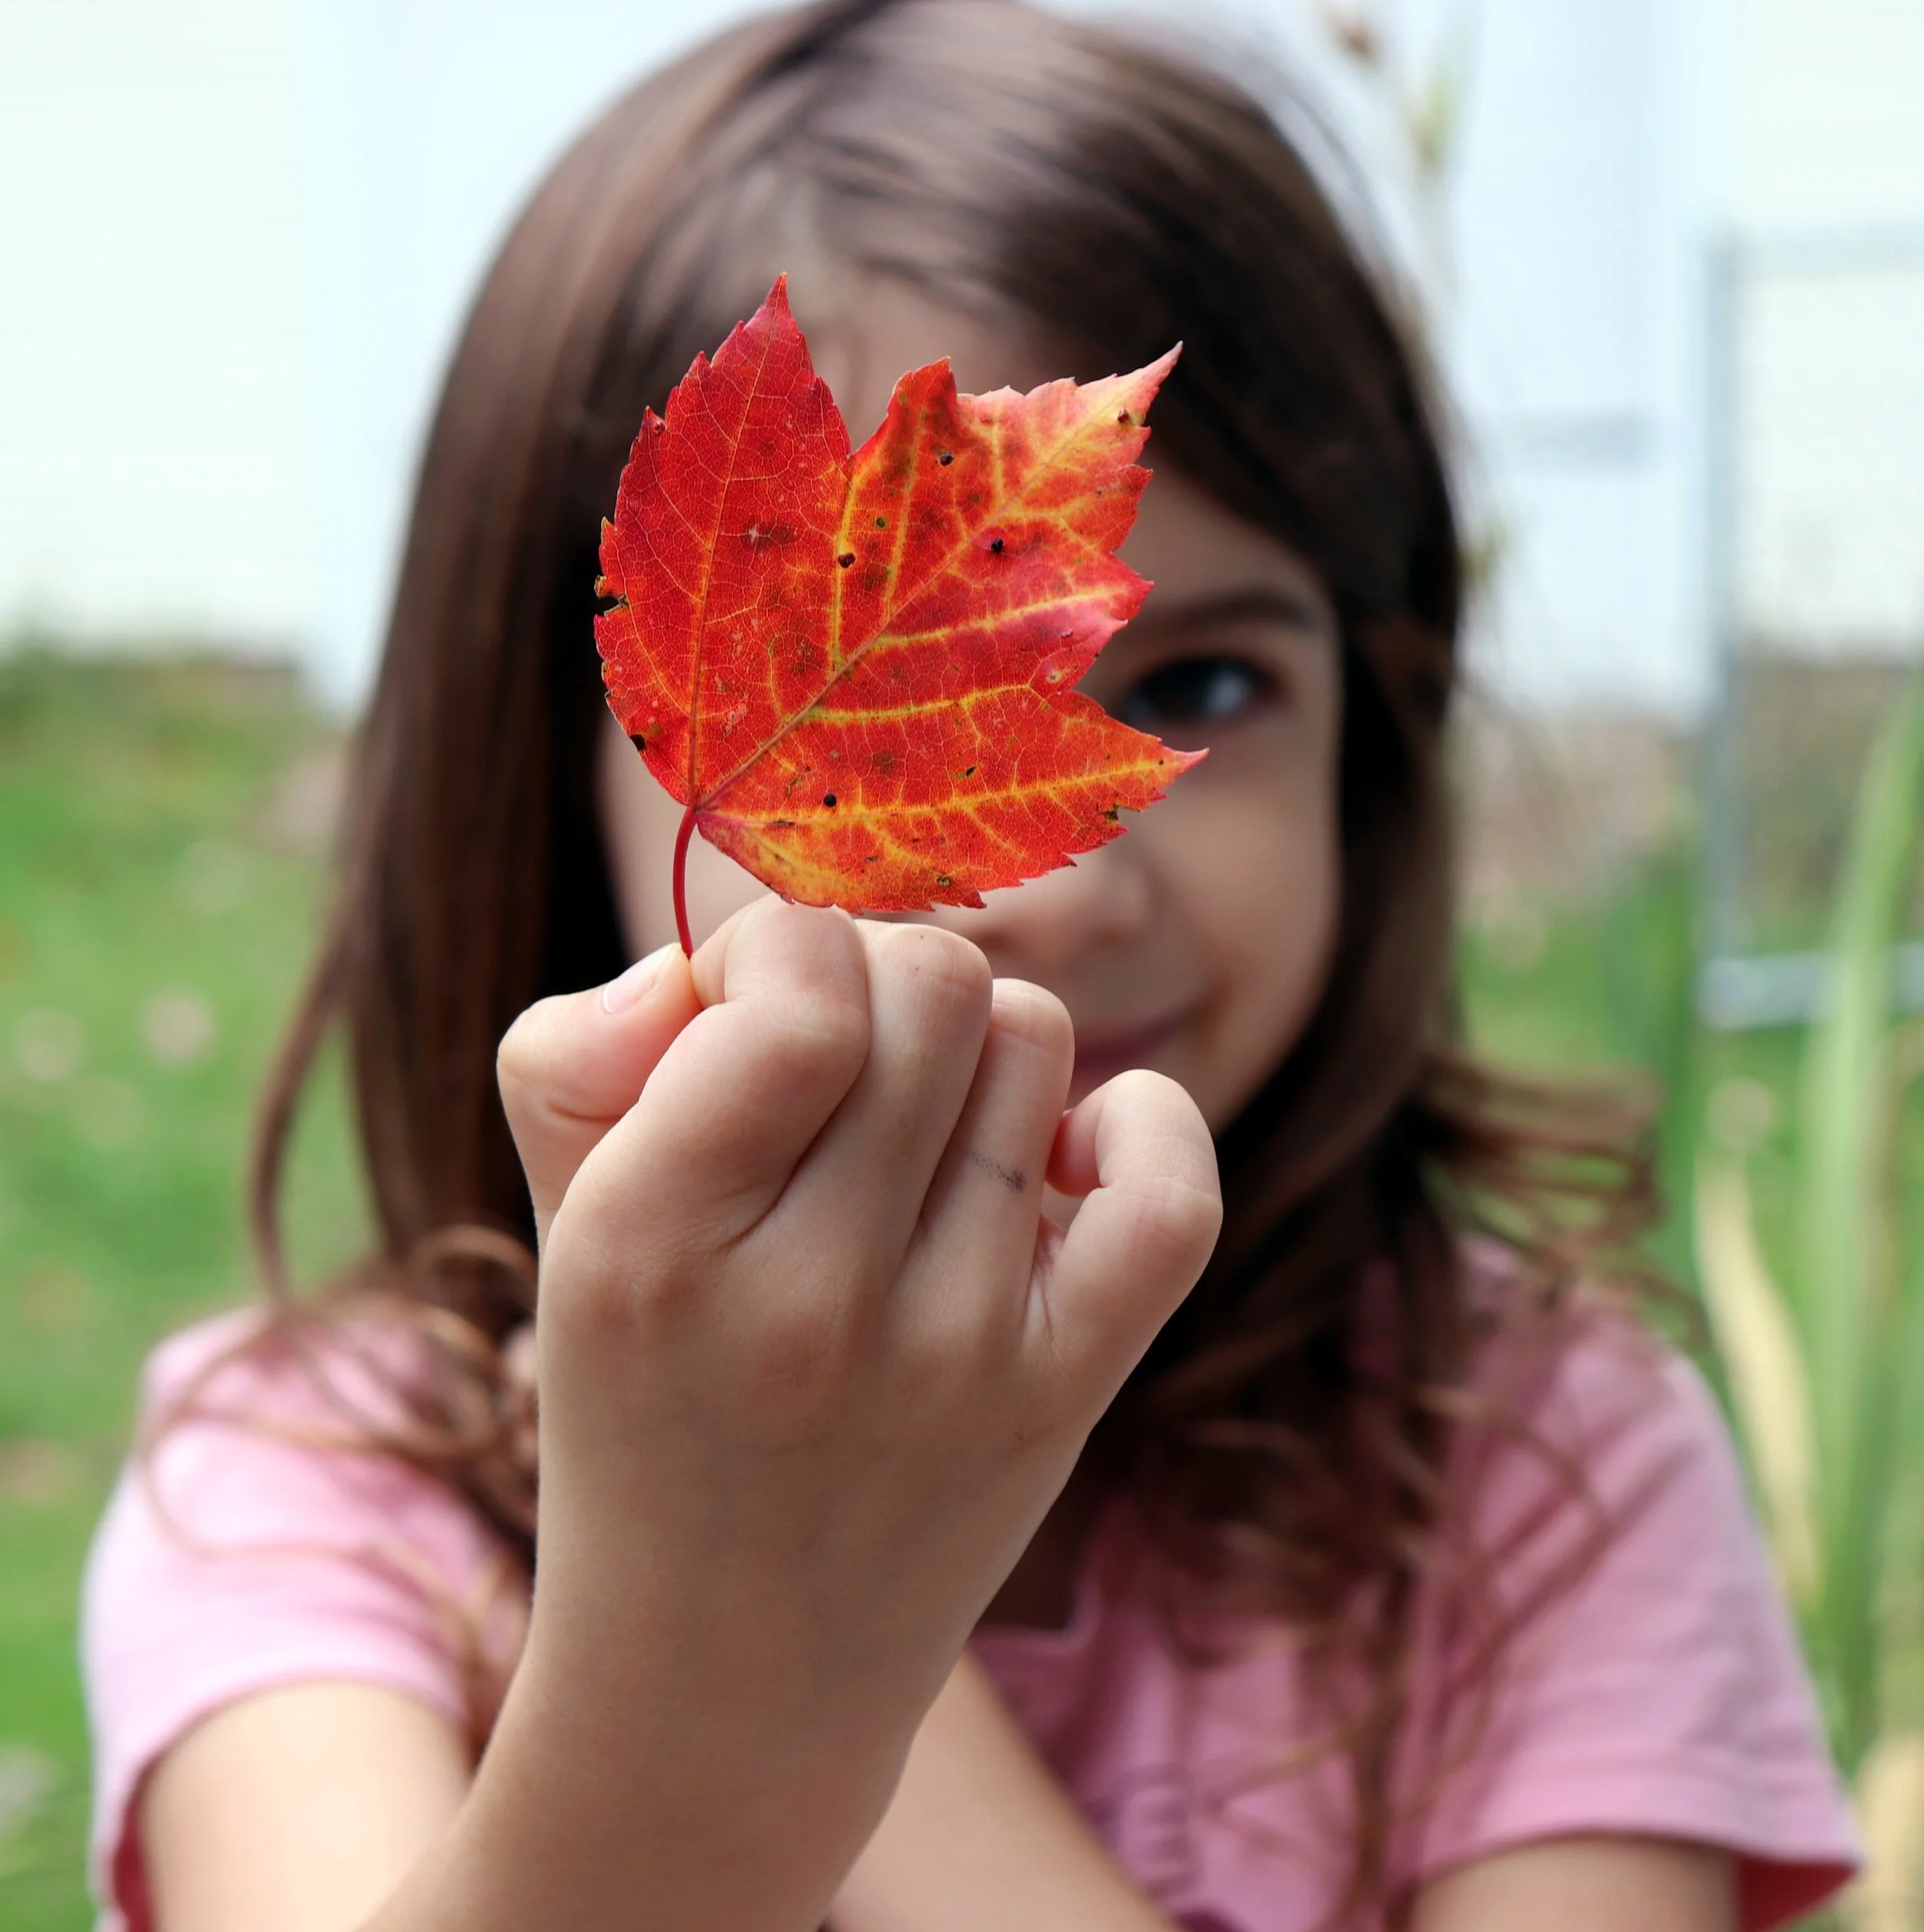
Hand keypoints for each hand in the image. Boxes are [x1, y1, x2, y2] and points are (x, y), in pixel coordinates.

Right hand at [479, 901, 1220, 1930]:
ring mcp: (954, 1356)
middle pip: (935, 984)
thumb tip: (718, 955)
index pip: (799, 980)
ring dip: (974, 1051)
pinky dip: (1135, 1125)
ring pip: (1032, 1047)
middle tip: (841, 1070)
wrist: (720, 1682)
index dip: (781, 946)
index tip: (754, 1016)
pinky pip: (1168, 1189)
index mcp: (650, 1241)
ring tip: (915, 1136)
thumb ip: (589, 1050)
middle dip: (879, 980)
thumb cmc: (640, 1410)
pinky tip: (1057, 1158)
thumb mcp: (560, 1233)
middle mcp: (810, 1300)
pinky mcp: (1058, 1399)